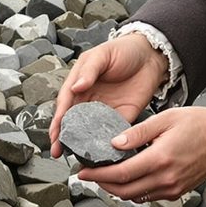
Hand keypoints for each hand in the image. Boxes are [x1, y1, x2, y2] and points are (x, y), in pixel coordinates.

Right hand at [49, 33, 168, 153]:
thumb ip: (89, 70)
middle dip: (64, 137)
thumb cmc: (124, 50)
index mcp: (80, 83)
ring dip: (83, 143)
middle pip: (73, 121)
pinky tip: (102, 151)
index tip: (54, 134)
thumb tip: (75, 87)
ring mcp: (105, 109)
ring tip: (77, 156)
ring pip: (90, 130)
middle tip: (58, 151)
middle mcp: (89, 99)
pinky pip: (111, 131)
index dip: (58, 120)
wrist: (151, 55)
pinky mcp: (122, 116)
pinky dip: (106, 142)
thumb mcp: (102, 55)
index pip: (65, 104)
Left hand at [77, 106, 205, 203]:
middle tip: (89, 175)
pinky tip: (128, 178)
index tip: (83, 172)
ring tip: (106, 176)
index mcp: (159, 159)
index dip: (97, 175)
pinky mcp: (178, 191)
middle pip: (124, 191)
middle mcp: (166, 178)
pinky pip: (149, 196)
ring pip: (135, 197)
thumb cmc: (198, 123)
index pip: (120, 174)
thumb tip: (113, 144)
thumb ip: (137, 132)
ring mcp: (173, 188)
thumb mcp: (165, 119)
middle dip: (102, 185)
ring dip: (117, 189)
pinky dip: (134, 190)